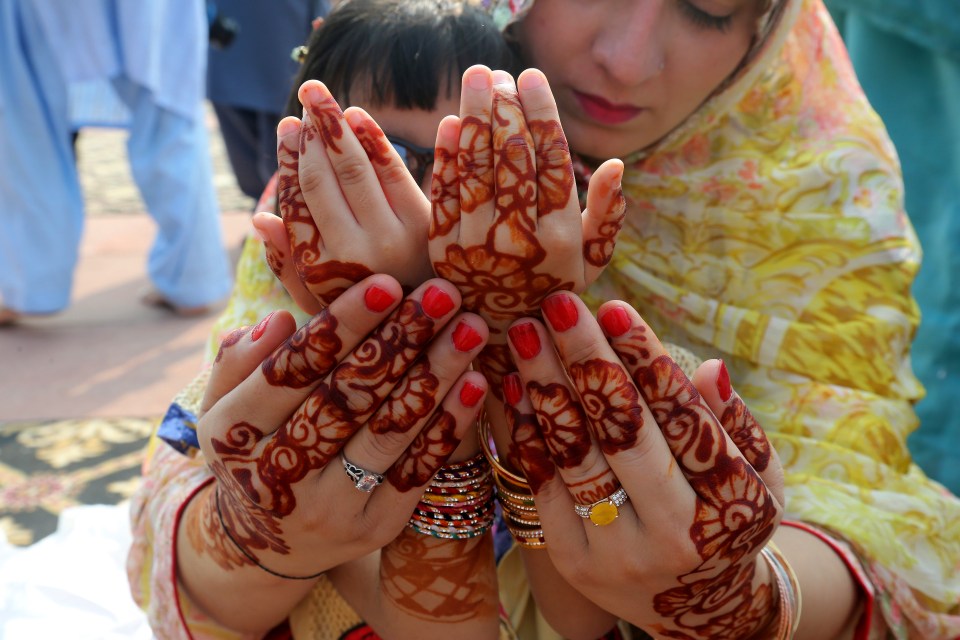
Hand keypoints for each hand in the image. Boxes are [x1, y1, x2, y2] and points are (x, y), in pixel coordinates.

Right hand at [188, 277, 488, 582]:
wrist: (268, 546)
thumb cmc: (251, 450)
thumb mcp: (222, 406)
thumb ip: (240, 360)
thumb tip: (278, 319)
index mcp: (232, 435)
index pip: (291, 371)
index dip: (341, 327)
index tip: (387, 285)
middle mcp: (276, 478)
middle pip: (347, 398)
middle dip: (401, 341)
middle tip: (444, 293)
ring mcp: (328, 509)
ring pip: (389, 433)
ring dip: (435, 375)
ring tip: (471, 329)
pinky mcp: (372, 528)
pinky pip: (416, 471)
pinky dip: (447, 426)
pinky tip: (475, 383)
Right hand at [276, 80, 434, 312]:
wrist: (441, 332)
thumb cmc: (372, 316)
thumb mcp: (324, 303)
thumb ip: (290, 265)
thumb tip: (260, 219)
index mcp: (322, 269)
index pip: (298, 202)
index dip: (290, 160)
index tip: (286, 127)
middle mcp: (355, 253)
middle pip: (326, 179)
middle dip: (314, 131)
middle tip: (307, 93)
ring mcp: (394, 238)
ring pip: (359, 171)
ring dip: (339, 127)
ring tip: (324, 97)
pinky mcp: (428, 226)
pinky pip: (397, 173)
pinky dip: (377, 141)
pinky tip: (360, 118)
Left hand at [428, 66, 625, 383]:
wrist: (501, 337)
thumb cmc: (554, 292)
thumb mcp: (590, 262)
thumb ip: (606, 215)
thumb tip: (615, 166)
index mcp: (562, 238)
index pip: (551, 163)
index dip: (541, 115)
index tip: (531, 78)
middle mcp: (521, 240)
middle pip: (511, 159)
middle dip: (504, 109)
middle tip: (498, 72)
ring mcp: (478, 246)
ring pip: (476, 169)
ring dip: (474, 119)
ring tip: (475, 80)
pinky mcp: (443, 250)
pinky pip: (444, 194)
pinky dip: (446, 157)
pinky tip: (449, 124)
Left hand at [503, 291, 784, 638]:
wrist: (698, 607)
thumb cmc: (729, 518)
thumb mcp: (758, 477)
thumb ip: (733, 424)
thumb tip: (708, 367)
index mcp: (729, 503)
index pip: (682, 419)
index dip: (647, 361)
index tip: (616, 308)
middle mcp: (674, 532)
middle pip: (623, 434)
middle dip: (587, 362)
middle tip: (557, 306)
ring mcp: (618, 550)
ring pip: (576, 456)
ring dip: (546, 388)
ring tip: (525, 334)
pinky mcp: (573, 559)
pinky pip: (543, 484)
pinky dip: (529, 431)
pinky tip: (516, 385)